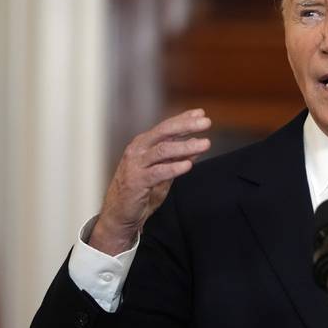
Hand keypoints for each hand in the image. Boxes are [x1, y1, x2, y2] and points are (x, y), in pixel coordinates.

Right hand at [90, 109, 211, 254]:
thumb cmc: (141, 190)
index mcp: (144, 144)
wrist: (120, 214)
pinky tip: (188, 165)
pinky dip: (174, 167)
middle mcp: (138, 150)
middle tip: (206, 122)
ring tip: (205, 144)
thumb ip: (177, 156)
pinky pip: (157, 172)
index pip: (166, 127)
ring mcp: (136, 165)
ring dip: (186, 146)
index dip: (184, 119)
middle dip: (186, 125)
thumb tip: (196, 142)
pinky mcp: (136, 181)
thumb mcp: (163, 170)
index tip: (201, 113)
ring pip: (163, 150)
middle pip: (164, 132)